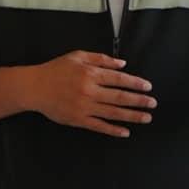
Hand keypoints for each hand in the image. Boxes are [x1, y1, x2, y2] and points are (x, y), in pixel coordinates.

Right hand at [29, 50, 155, 136]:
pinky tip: (125, 132)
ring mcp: (84, 107)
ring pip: (113, 113)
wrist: (35, 87)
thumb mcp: (77, 56)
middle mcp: (90, 90)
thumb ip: (101, 59)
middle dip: (139, 100)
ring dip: (132, 116)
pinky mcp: (78, 119)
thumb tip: (122, 64)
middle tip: (153, 103)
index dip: (135, 83)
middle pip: (120, 97)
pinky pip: (99, 126)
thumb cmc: (56, 69)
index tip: (148, 87)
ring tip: (147, 117)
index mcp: (90, 73)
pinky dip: (113, 130)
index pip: (119, 79)